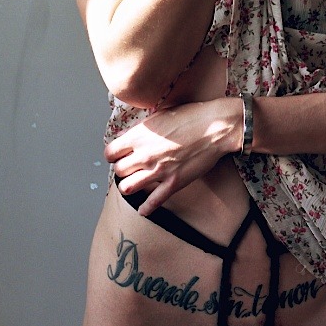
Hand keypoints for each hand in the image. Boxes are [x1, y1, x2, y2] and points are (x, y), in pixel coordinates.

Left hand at [105, 98, 241, 215]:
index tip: (118, 156)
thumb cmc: (190, 116)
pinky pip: (153, 202)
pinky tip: (143, 210)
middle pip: (118, 171)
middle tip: (129, 168)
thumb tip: (130, 136)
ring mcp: (159, 170)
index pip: (110, 153)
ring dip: (129, 186)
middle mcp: (145, 154)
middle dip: (122, 170)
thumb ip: (142, 129)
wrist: (215, 126)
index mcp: (139, 136)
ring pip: (127, 187)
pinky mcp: (173, 183)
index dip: (113, 155)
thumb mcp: (159, 116)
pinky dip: (146, 208)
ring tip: (134, 183)